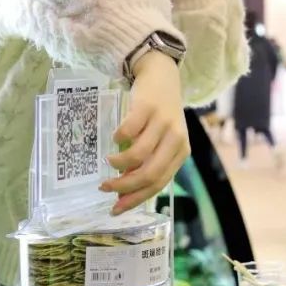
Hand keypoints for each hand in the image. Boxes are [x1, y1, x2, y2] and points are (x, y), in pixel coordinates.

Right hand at [101, 51, 189, 213]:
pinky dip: (118, 138)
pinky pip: (129, 131)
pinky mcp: (148, 108)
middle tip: (105, 187)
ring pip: (139, 155)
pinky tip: (115, 139)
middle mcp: (176, 140)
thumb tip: (123, 194)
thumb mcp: (162, 141)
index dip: (136, 199)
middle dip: (124, 186)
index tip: (115, 208)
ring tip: (109, 161)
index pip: (159, 184)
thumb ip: (148, 164)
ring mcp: (163, 123)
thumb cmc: (160, 115)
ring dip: (118, 163)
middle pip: (150, 173)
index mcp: (181, 152)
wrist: (162, 77)